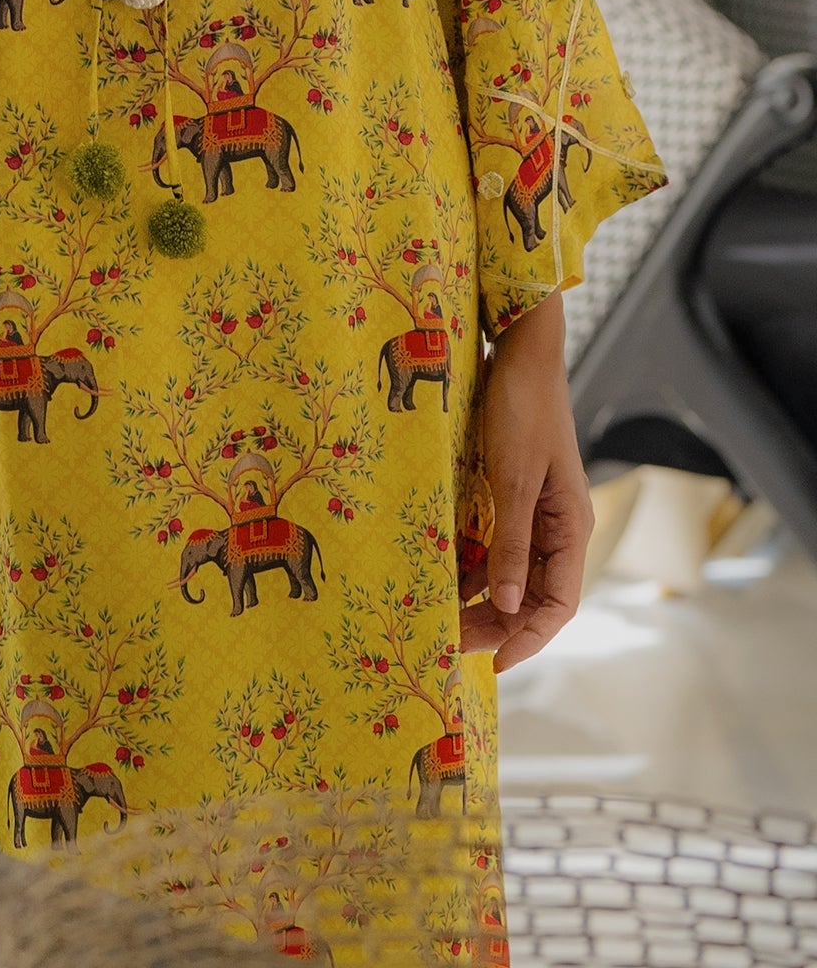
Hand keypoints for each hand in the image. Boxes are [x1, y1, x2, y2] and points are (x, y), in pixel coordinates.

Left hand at [459, 291, 593, 670]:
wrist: (521, 352)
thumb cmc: (523, 410)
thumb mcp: (512, 478)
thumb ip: (511, 542)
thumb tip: (507, 604)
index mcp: (572, 527)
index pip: (558, 604)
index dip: (528, 638)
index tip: (492, 664)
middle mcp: (559, 526)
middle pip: (535, 594)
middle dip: (497, 623)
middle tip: (451, 642)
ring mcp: (538, 510)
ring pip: (514, 572)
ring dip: (484, 597)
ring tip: (444, 618)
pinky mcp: (514, 492)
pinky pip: (499, 544)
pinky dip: (475, 564)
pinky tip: (446, 576)